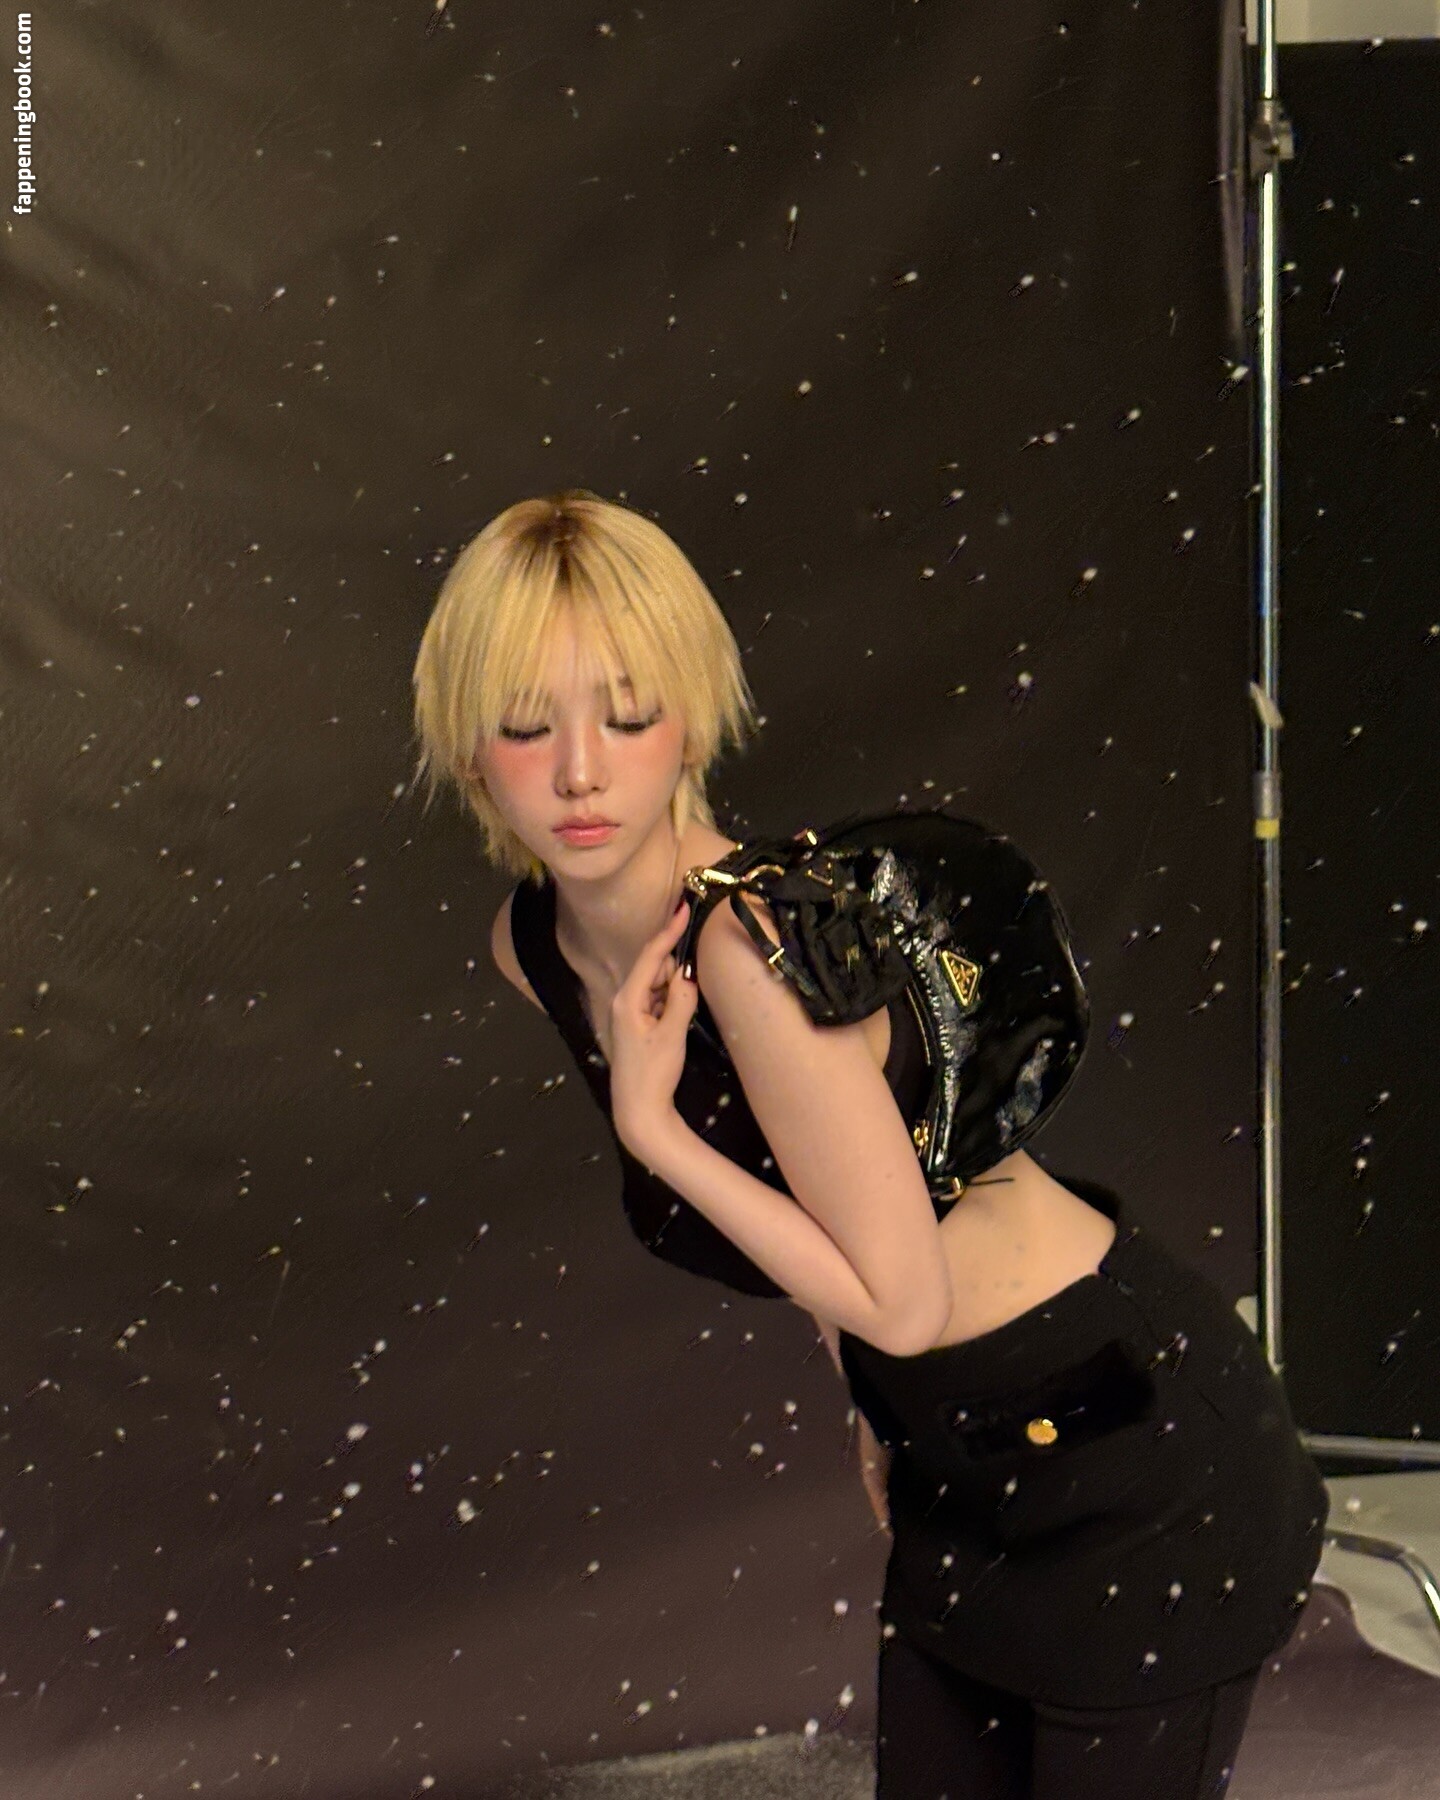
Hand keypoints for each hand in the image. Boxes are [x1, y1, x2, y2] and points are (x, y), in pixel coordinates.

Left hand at [609, 898, 699, 1154]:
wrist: (639, 1111)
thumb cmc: (653, 1073)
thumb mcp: (672, 1034)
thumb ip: (681, 999)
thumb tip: (687, 975)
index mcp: (627, 998)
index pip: (651, 955)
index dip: (669, 931)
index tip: (685, 908)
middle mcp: (624, 1000)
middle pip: (655, 969)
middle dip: (675, 972)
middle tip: (685, 1001)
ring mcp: (630, 1012)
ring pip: (658, 985)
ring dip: (674, 990)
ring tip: (678, 1021)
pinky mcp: (638, 1024)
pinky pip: (657, 1000)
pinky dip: (670, 1002)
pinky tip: (677, 1021)